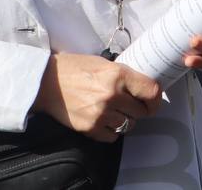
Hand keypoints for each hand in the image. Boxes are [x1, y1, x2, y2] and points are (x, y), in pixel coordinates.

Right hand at [33, 53, 161, 141]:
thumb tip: (143, 88)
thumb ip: (124, 76)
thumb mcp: (103, 64)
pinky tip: (102, 119)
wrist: (46, 82)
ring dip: (124, 120)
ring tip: (112, 110)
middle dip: (137, 108)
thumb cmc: (74, 69)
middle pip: (141, 111)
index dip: (155, 99)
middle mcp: (112, 95)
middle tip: (127, 104)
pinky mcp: (91, 128)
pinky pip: (113, 137)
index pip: (151, 91)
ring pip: (129, 125)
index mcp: (118, 75)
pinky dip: (111, 131)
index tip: (152, 102)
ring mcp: (101, 113)